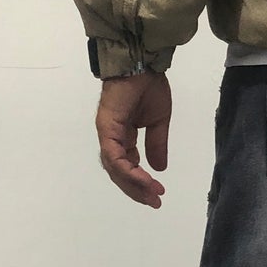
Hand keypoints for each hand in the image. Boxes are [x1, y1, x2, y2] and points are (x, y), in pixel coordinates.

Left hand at [96, 73, 172, 208]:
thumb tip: (159, 169)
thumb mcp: (158, 120)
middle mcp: (111, 138)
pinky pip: (115, 157)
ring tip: (152, 194)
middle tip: (155, 202)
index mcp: (122, 135)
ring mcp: (107, 134)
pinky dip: (129, 171)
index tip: (158, 193)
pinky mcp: (107, 130)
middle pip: (119, 173)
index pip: (127, 166)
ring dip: (134, 184)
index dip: (141, 181)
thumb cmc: (148, 86)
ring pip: (116, 169)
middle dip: (136, 189)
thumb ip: (156, 144)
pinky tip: (145, 180)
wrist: (142, 65)